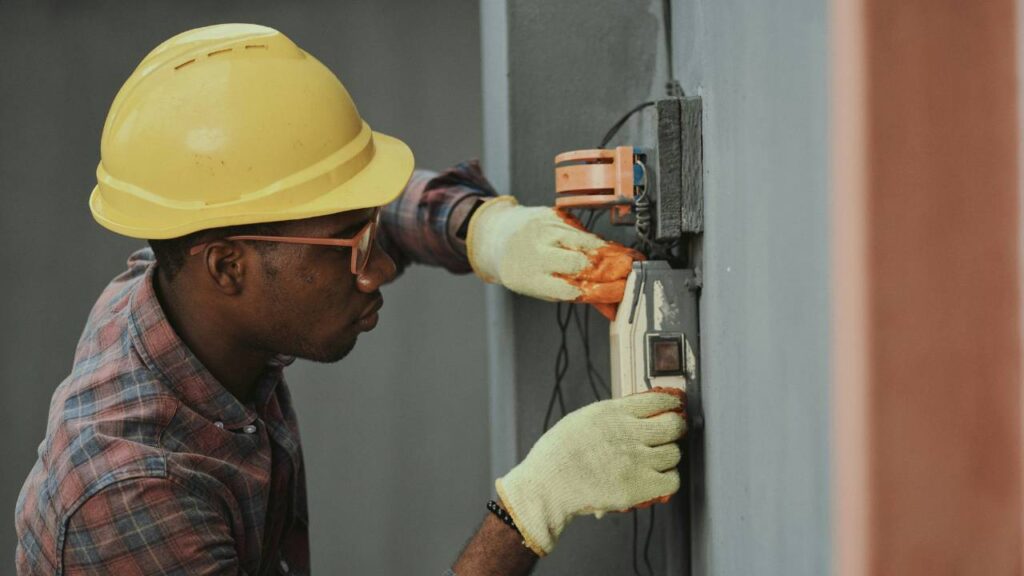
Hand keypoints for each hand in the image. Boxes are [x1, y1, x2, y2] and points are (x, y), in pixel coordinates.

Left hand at [466, 196, 642, 317]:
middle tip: (632, 273)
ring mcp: (545, 231)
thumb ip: (579, 296)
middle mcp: (537, 253)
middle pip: (582, 263)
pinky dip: (600, 240)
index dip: (602, 291)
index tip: (622, 292)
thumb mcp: (544, 288)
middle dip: (611, 269)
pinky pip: (583, 229)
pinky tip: (612, 247)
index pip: (573, 289)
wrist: (499, 235)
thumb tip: (612, 309)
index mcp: (532, 280)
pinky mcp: (553, 215)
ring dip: (613, 253)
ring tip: (630, 260)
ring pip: (587, 243)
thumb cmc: (524, 268)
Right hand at [495, 390, 685, 556]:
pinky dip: (667, 480)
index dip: (671, 403)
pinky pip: (672, 480)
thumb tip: (638, 413)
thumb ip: (612, 416)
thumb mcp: (583, 419)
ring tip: (655, 460)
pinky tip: (656, 478)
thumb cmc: (557, 454)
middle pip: (674, 426)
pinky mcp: (639, 487)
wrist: (547, 486)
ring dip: (668, 456)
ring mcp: (636, 461)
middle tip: (670, 434)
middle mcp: (629, 433)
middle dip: (674, 429)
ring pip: (674, 454)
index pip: (659, 399)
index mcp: (613, 413)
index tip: (673, 407)